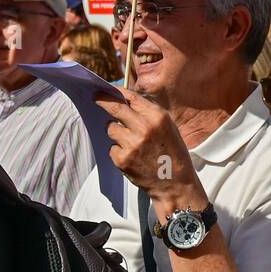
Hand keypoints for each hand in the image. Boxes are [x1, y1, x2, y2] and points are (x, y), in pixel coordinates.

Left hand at [96, 90, 206, 215]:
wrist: (175, 182)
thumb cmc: (172, 152)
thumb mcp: (168, 126)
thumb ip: (148, 113)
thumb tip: (125, 100)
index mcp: (158, 117)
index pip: (131, 98)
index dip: (117, 92)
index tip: (106, 89)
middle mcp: (144, 128)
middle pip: (115, 108)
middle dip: (102, 101)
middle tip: (95, 97)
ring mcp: (132, 144)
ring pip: (111, 128)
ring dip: (115, 132)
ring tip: (129, 141)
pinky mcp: (122, 159)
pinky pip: (112, 147)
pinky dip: (118, 150)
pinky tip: (132, 156)